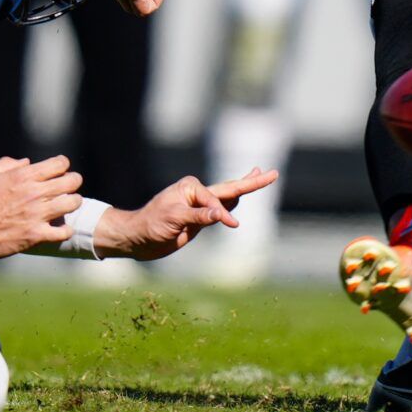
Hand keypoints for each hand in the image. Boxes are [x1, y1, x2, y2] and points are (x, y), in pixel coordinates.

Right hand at [0, 155, 83, 258]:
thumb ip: (5, 164)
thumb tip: (25, 162)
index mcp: (23, 176)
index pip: (58, 163)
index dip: (62, 164)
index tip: (59, 169)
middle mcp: (35, 193)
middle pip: (71, 181)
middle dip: (74, 181)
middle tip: (70, 185)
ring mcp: (37, 214)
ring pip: (72, 204)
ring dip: (73, 202)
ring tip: (68, 204)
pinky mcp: (36, 235)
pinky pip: (63, 232)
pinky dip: (66, 230)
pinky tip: (61, 228)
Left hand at [94, 168, 278, 260]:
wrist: (138, 239)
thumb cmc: (151, 224)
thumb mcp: (173, 219)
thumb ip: (198, 216)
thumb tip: (222, 215)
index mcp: (190, 188)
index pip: (214, 200)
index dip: (222, 213)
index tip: (232, 226)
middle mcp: (197, 193)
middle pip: (229, 187)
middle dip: (251, 182)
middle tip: (272, 173)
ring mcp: (199, 206)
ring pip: (227, 195)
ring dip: (243, 186)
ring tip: (259, 175)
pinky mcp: (199, 219)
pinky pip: (220, 209)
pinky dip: (232, 202)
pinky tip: (239, 196)